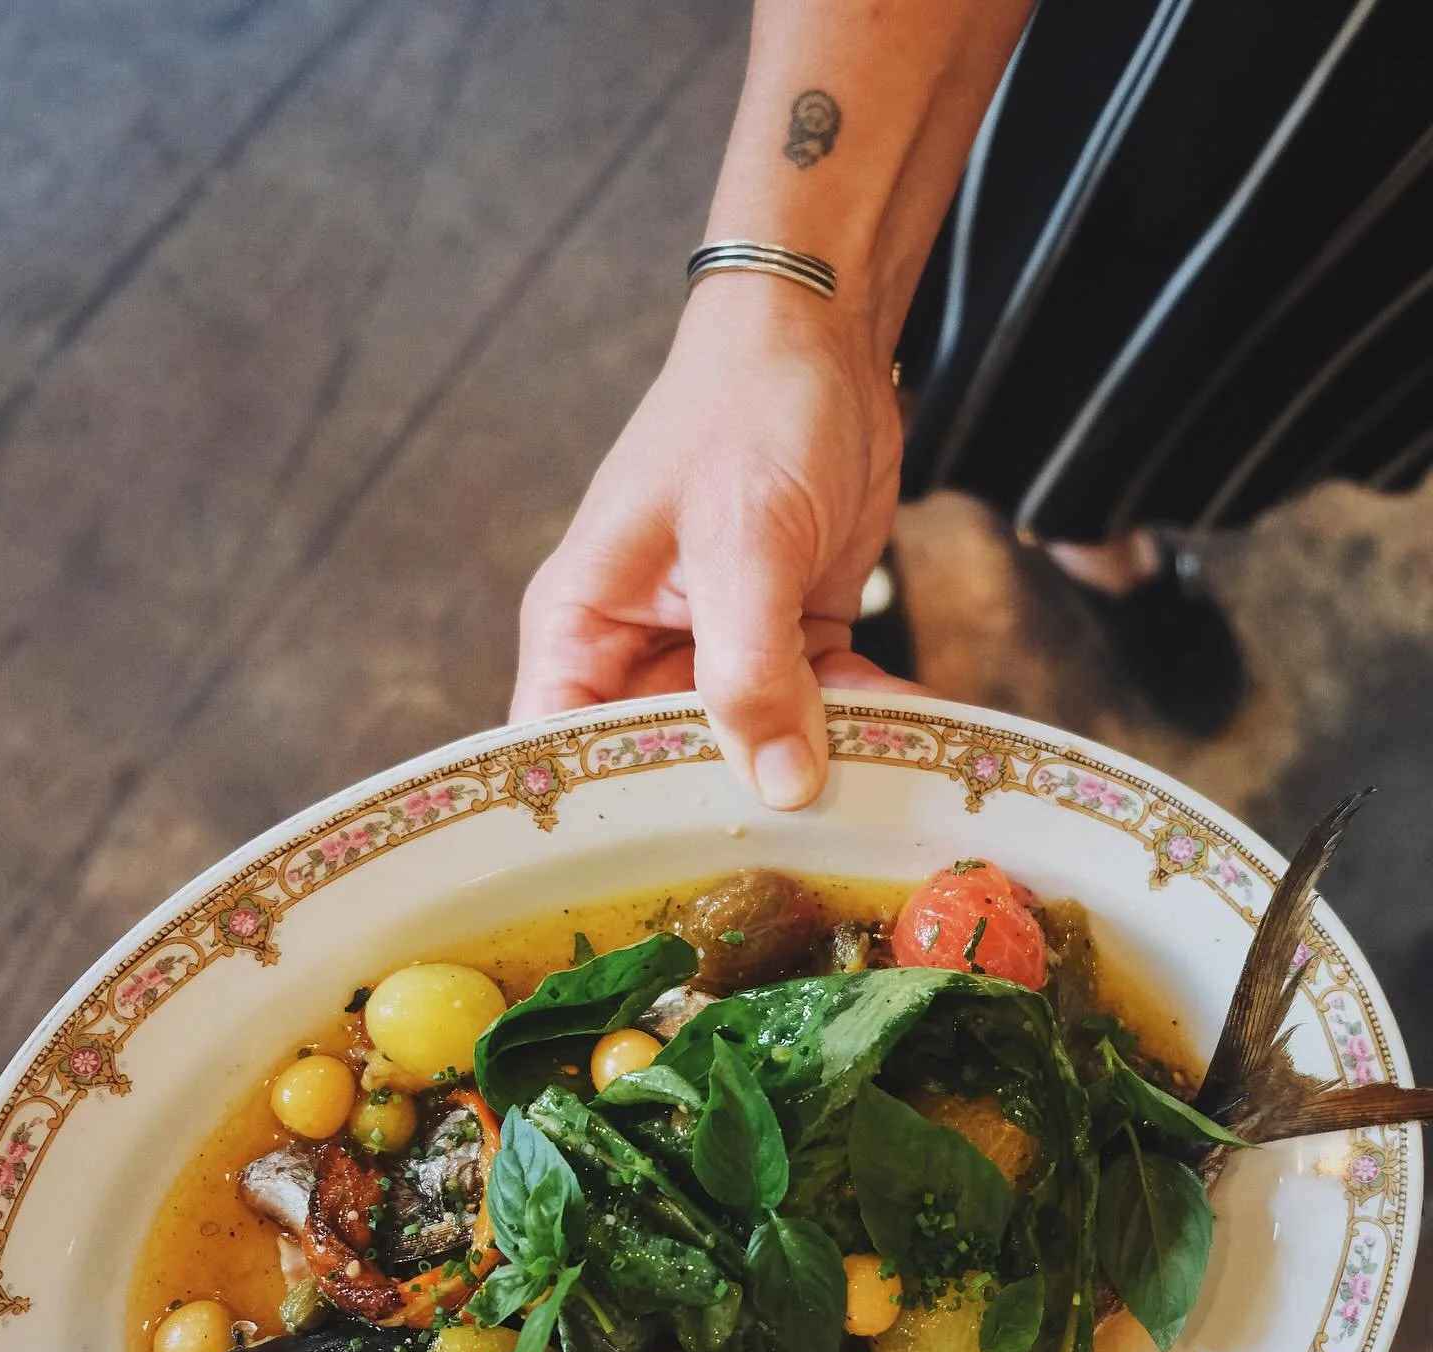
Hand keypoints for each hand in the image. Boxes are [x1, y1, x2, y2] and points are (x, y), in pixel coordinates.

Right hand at [512, 275, 919, 808]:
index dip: (598, 824)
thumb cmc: (747, 410)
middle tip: (800, 855)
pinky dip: (864, 721)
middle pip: (667, 772)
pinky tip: (918, 731)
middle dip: (734, 809)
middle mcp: (639, 656)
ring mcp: (715, 653)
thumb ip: (750, 670)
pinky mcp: (786, 642)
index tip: (657, 888)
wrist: (826, 334)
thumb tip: (780, 788)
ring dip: (817, 766)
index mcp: (582, 631)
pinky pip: (818, 711)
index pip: (563, 759)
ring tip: (880, 788)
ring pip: (755, 750)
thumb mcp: (743, 539)